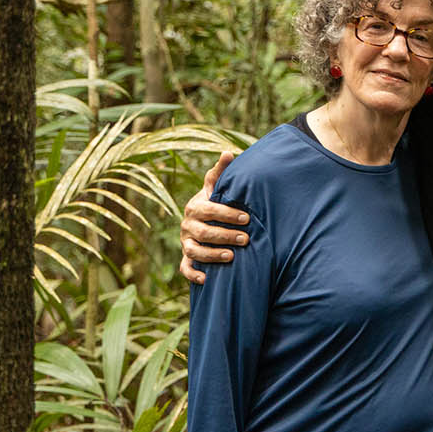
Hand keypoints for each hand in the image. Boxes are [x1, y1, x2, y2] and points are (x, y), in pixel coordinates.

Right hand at [180, 151, 248, 283]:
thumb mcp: (219, 186)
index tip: (246, 218)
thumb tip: (228, 152)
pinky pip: (185, 268)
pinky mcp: (187, 258)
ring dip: (212, 255)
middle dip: (224, 235)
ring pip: (194, 251)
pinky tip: (208, 279)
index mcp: (195, 206)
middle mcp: (188, 225)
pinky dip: (194, 274)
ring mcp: (186, 243)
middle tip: (246, 239)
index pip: (208, 210)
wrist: (207, 219)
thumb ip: (222, 171)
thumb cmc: (218, 201)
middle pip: (202, 232)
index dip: (226, 214)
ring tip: (232, 257)